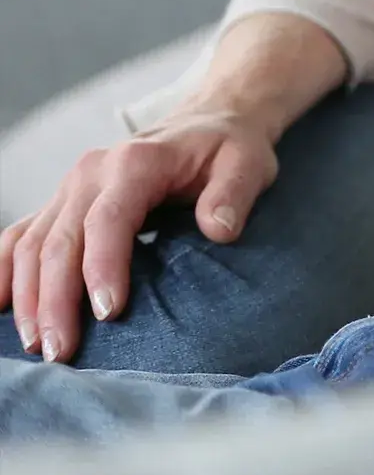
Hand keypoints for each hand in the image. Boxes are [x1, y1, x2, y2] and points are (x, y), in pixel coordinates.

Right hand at [0, 109, 278, 362]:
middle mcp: (91, 172)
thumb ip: (234, 194)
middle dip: (55, 300)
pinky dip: (3, 272)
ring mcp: (69, 188)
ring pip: (32, 245)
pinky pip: (19, 237)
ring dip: (28, 297)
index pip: (108, 220)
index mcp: (136, 162)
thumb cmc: (229, 150)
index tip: (109, 313)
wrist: (208, 122)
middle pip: (60, 240)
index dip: (103, 267)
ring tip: (38, 345)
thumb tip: (219, 229)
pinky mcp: (61, 203)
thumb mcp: (248, 164)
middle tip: (61, 352)